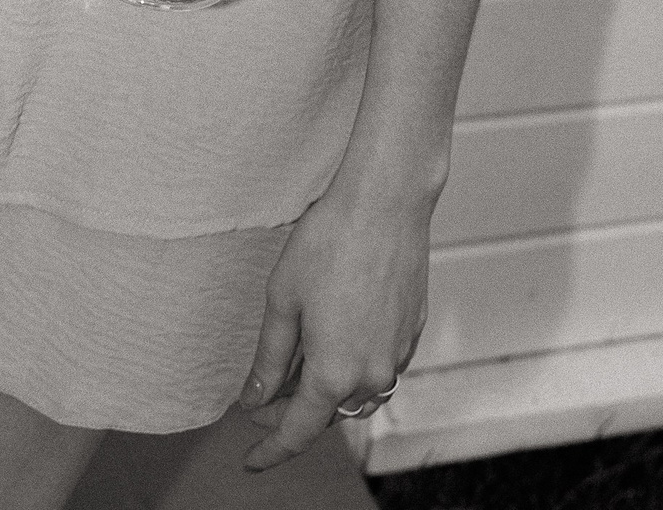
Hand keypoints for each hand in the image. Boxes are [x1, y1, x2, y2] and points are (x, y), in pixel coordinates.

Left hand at [236, 166, 432, 467]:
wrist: (385, 202)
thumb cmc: (330, 241)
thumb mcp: (283, 299)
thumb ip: (269, 359)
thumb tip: (255, 399)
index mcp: (334, 372)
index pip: (297, 431)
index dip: (270, 449)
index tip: (251, 459)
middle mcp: (372, 375)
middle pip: (327, 416)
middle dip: (292, 414)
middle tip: (261, 400)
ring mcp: (397, 355)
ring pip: (356, 397)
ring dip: (326, 394)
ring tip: (295, 373)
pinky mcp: (411, 333)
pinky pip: (378, 369)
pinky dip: (352, 370)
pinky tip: (333, 343)